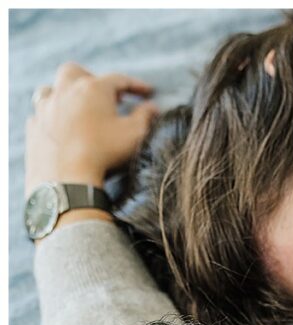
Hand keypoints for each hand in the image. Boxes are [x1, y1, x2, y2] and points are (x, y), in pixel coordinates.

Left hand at [25, 62, 157, 196]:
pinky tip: (61, 127)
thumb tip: (153, 108)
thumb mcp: (135, 134)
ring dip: (65, 93)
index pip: (118, 79)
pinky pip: (41, 113)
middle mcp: (66, 91)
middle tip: (104, 94)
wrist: (67, 178)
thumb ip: (145, 116)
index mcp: (94, 89)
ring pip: (51, 88)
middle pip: (75, 71)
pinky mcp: (34, 126)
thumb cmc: (104, 153)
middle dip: (91, 77)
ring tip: (77, 106)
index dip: (136, 85)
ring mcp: (46, 108)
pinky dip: (52, 116)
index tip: (147, 92)